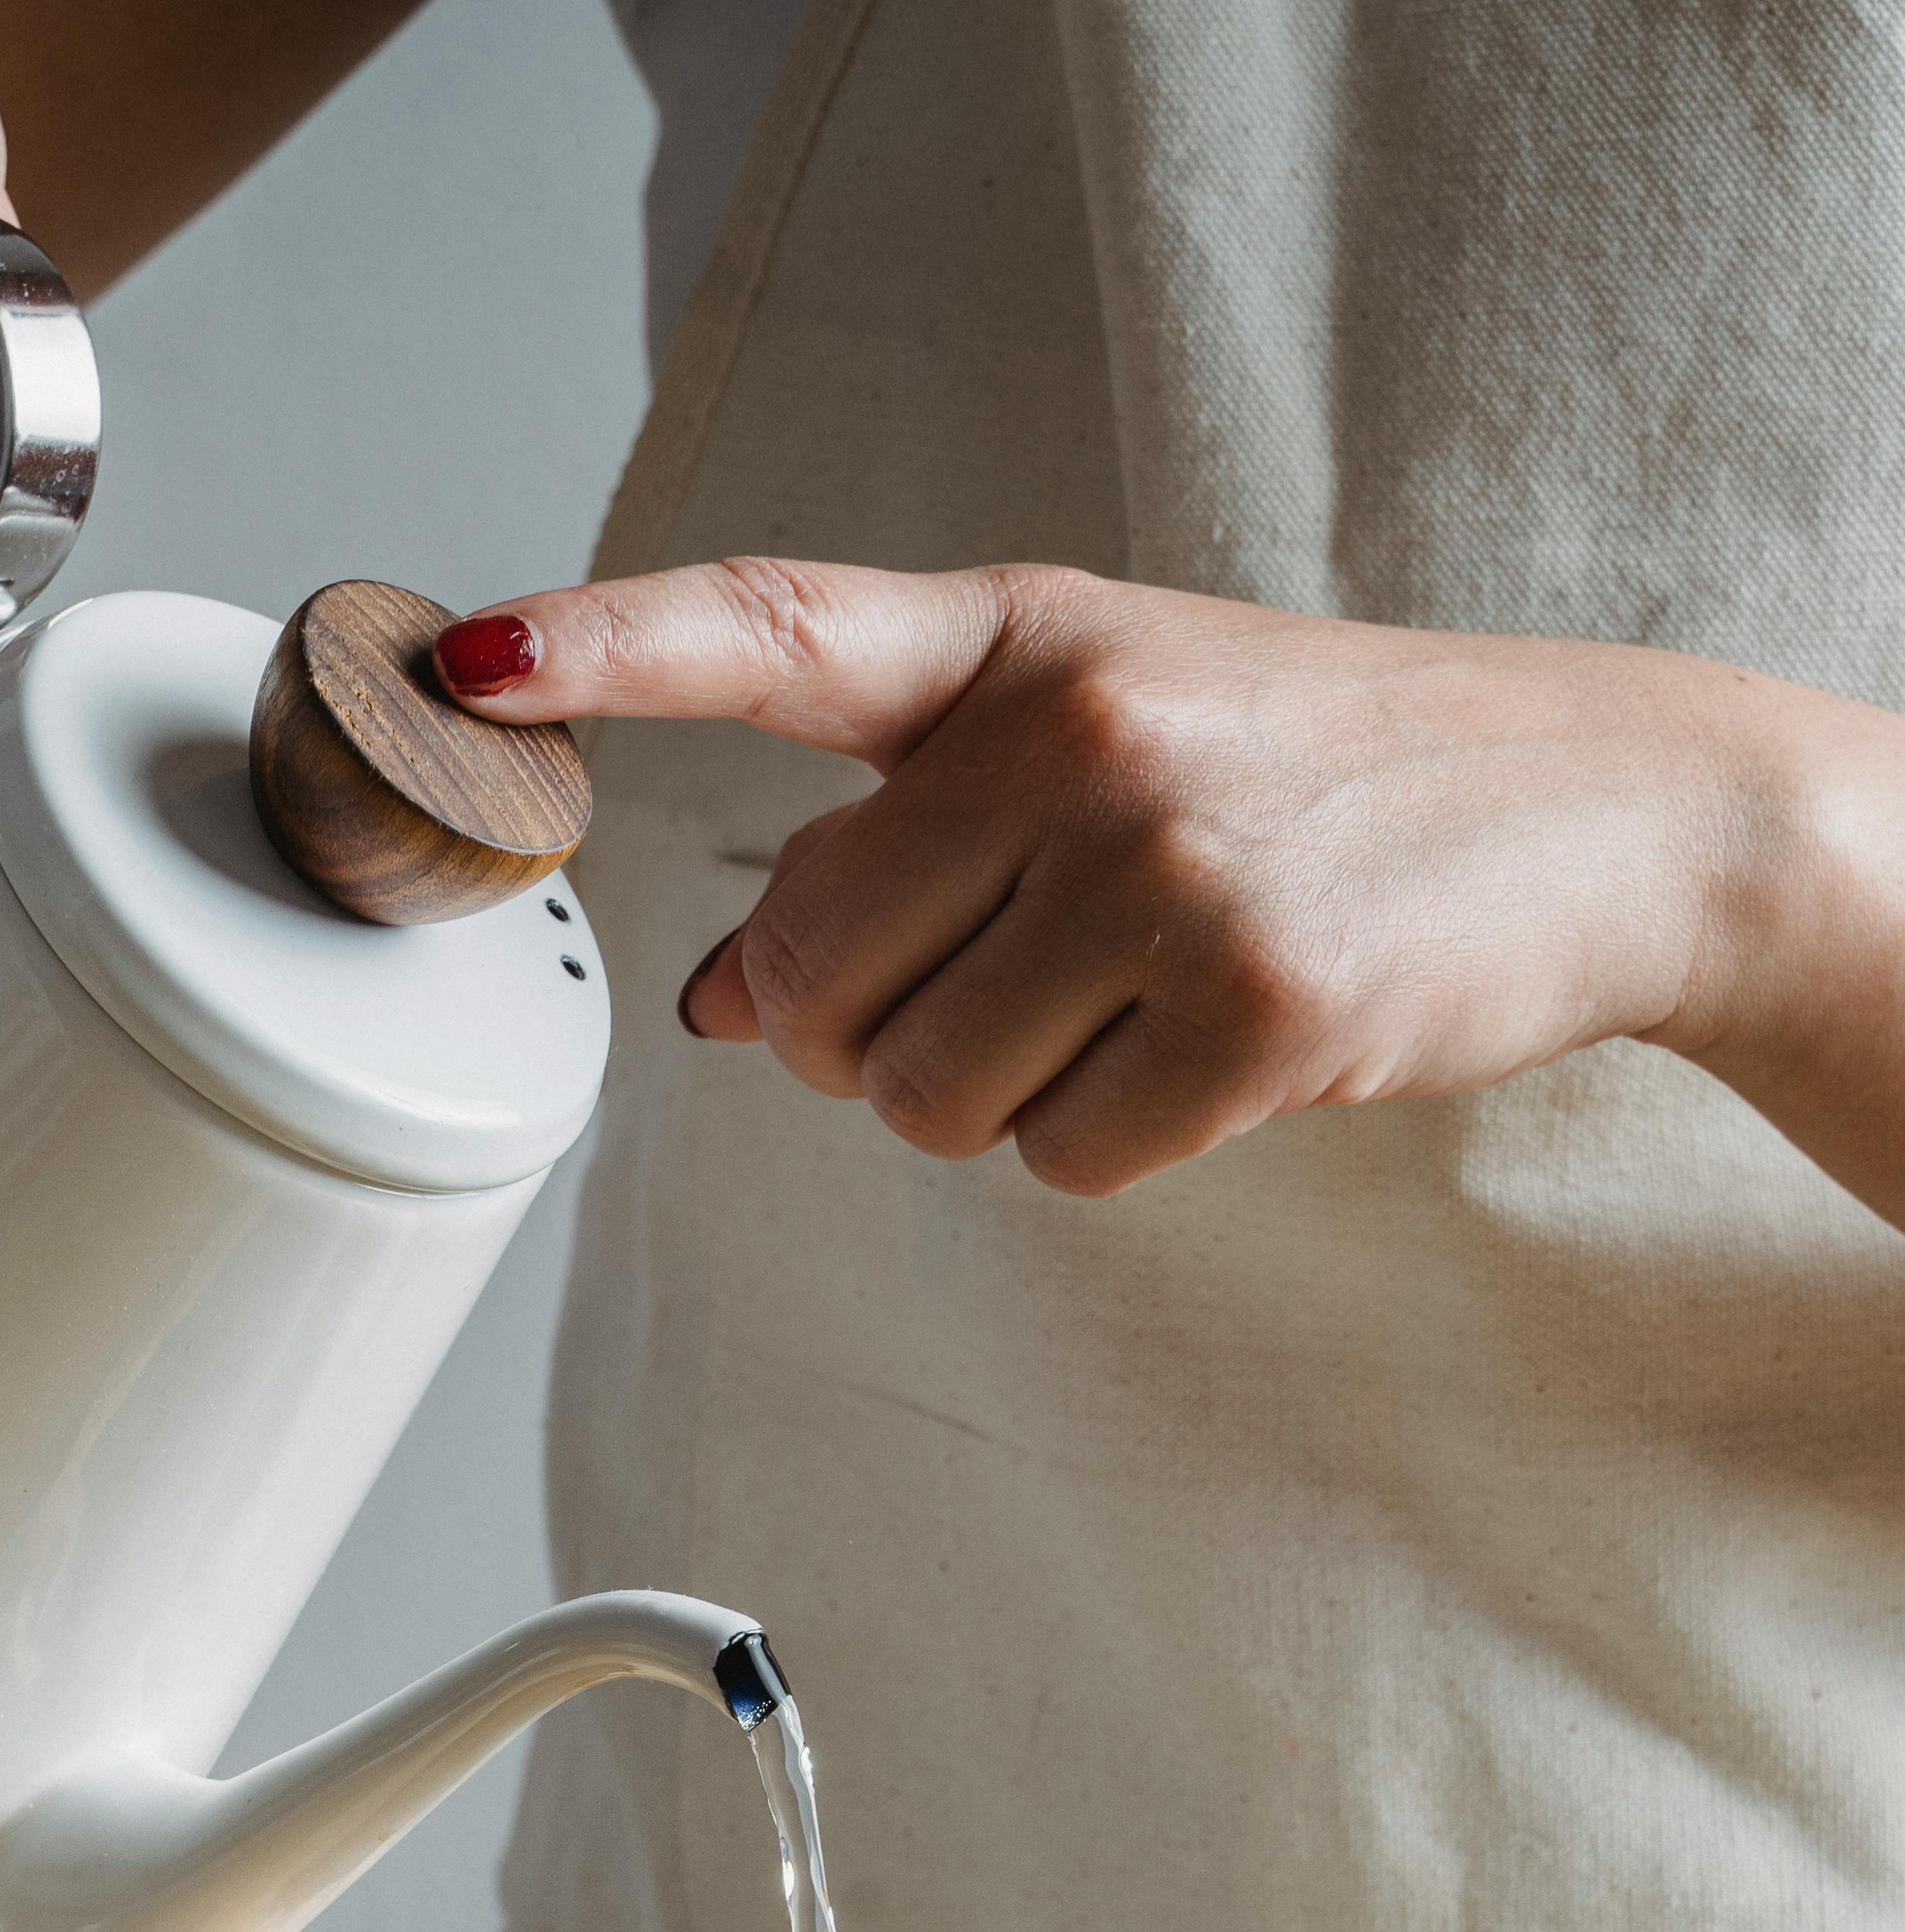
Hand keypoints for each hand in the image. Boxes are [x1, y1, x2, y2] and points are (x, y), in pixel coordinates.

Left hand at [429, 560, 1904, 1216]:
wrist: (1598, 808)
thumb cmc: (1319, 774)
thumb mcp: (1101, 745)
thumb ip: (901, 846)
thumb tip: (706, 989)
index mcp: (1017, 641)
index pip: (770, 633)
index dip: (603, 653)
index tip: (470, 667)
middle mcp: (1074, 731)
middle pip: (803, 980)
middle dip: (868, 1031)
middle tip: (1017, 982)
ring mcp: (1166, 867)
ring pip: (913, 1097)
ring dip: (997, 1097)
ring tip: (1130, 1004)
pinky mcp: (1251, 1009)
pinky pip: (1058, 1162)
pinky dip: (1116, 1143)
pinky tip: (1207, 1053)